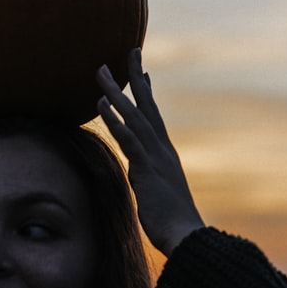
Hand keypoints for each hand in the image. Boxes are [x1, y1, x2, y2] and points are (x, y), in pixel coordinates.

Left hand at [96, 49, 204, 256]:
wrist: (186, 236)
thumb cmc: (172, 219)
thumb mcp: (159, 191)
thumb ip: (150, 176)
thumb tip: (142, 172)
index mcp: (164, 152)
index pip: (154, 115)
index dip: (147, 92)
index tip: (143, 71)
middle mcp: (161, 148)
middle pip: (146, 105)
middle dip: (136, 77)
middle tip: (129, 51)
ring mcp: (154, 156)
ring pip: (134, 116)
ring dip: (116, 92)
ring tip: (100, 72)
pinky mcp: (146, 169)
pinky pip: (128, 139)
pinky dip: (115, 119)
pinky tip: (101, 104)